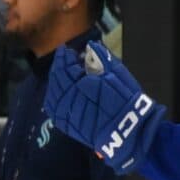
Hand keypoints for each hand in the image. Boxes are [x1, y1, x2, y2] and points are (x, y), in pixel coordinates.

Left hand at [43, 42, 163, 172]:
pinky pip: (52, 105)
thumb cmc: (127, 103)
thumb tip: (92, 46)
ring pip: (52, 90)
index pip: (66, 65)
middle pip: (57, 77)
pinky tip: (59, 90)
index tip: (67, 50)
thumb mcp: (121, 77)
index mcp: (82, 83)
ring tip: (62, 73)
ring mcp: (63, 111)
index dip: (65, 56)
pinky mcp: (63, 122)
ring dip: (56, 79)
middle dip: (60, 66)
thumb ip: (104, 60)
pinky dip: (53, 94)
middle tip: (65, 58)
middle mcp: (68, 96)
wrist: (127, 133)